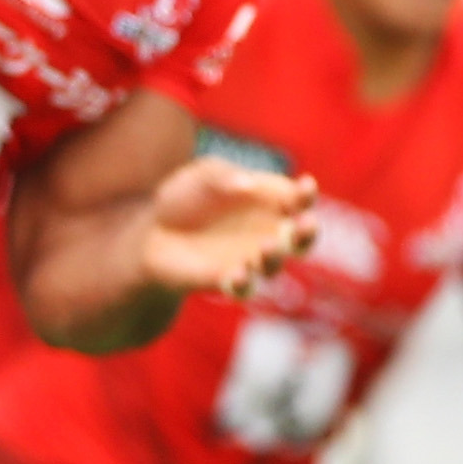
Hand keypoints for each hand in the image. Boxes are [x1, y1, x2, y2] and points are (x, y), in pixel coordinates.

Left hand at [136, 156, 316, 303]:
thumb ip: (222, 175)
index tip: (304, 187)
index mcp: (269, 202)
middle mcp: (268, 233)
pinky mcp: (227, 281)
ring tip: (266, 246)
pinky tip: (237, 273)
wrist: (154, 231)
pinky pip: (245, 288)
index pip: (299, 200)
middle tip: (305, 223)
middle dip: (308, 232)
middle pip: (302, 238)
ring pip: (275, 265)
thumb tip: (247, 184)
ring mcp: (250, 259)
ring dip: (274, 257)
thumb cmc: (185, 197)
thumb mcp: (201, 175)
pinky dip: (245, 282)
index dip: (307, 194)